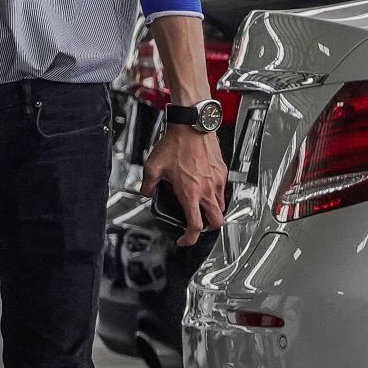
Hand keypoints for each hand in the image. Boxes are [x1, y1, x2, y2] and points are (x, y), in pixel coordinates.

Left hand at [142, 125, 226, 247]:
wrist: (192, 127)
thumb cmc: (176, 144)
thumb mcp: (152, 167)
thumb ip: (147, 184)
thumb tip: (145, 192)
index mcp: (190, 192)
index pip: (196, 225)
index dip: (190, 238)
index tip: (184, 240)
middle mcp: (207, 189)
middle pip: (217, 222)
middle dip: (208, 229)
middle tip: (197, 227)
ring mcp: (217, 181)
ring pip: (221, 207)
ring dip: (212, 213)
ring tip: (200, 209)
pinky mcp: (222, 173)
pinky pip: (223, 192)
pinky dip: (216, 197)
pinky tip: (205, 191)